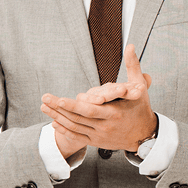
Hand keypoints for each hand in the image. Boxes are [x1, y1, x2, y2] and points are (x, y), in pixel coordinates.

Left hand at [41, 45, 157, 152]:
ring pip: (75, 126)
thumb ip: (133, 66)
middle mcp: (106, 126)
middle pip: (78, 118)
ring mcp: (100, 135)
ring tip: (44, 106)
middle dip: (59, 108)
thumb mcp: (140, 86)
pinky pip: (77, 135)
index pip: (90, 110)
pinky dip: (64, 129)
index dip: (74, 105)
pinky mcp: (96, 141)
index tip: (60, 98)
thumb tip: (130, 45)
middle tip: (44, 98)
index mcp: (115, 113)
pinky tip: (53, 122)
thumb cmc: (141, 107)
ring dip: (57, 117)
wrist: (144, 134)